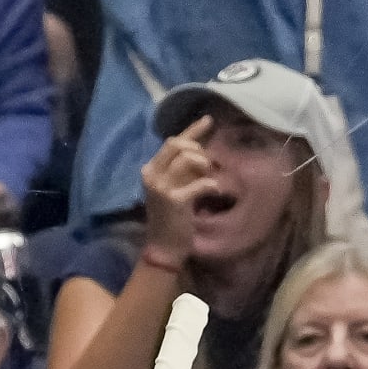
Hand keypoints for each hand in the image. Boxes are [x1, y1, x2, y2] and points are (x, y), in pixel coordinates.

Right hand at [140, 114, 217, 269]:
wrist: (163, 247)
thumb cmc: (171, 217)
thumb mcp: (174, 187)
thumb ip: (183, 169)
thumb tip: (201, 150)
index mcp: (150, 170)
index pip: (171, 142)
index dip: (192, 130)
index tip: (208, 121)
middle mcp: (152, 175)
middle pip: (177, 144)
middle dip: (197, 149)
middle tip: (207, 165)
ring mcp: (161, 187)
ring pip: (187, 158)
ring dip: (204, 164)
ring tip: (209, 178)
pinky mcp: (174, 200)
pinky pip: (200, 183)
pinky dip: (212, 185)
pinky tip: (216, 191)